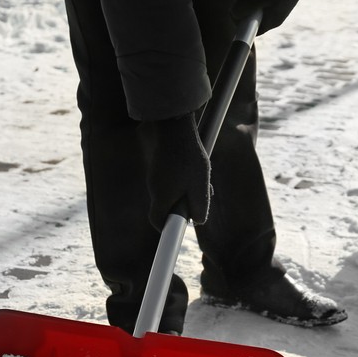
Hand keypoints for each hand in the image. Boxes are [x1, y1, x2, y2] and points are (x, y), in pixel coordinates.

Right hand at [147, 112, 211, 228]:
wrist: (175, 126)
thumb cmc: (189, 157)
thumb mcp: (201, 185)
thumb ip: (200, 207)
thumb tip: (198, 220)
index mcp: (162, 197)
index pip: (158, 222)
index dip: (167, 229)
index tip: (177, 230)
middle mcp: (154, 188)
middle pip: (166, 207)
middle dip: (183, 207)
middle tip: (201, 198)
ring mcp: (155, 175)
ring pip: (170, 192)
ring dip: (185, 191)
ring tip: (202, 178)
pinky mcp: (159, 164)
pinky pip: (170, 179)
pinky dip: (182, 179)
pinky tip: (195, 167)